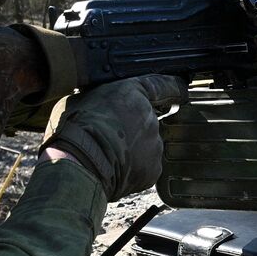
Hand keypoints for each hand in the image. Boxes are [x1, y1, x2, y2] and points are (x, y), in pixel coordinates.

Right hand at [40, 75, 186, 200]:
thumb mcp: (82, 98)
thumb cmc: (76, 129)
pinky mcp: (153, 169)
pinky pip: (146, 166)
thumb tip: (99, 99)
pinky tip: (115, 167)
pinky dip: (134, 168)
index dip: (173, 88)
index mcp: (135, 94)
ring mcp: (155, 145)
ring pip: (148, 145)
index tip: (181, 91)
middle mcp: (150, 118)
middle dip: (134, 126)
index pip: (164, 86)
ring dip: (134, 148)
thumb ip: (101, 96)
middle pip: (149, 120)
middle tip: (110, 134)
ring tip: (108, 153)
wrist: (80, 163)